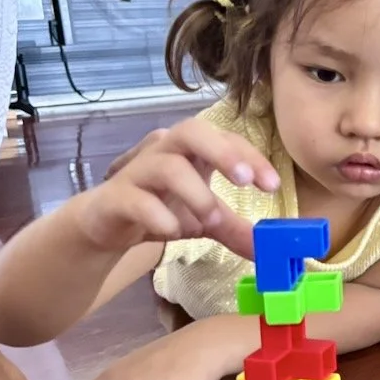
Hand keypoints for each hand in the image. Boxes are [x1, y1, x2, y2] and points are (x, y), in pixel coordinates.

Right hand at [74, 118, 278, 258]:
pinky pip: (136, 199)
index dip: (251, 157)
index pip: (226, 138)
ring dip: (195, 193)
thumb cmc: (162, 208)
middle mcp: (164, 151)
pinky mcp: (115, 197)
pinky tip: (172, 230)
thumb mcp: (206, 219)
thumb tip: (270, 248)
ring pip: (166, 166)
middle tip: (244, 180)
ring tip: (211, 217)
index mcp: (193, 150)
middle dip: (222, 152)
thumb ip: (236, 227)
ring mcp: (137, 171)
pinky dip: (158, 215)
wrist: (107, 224)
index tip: (272, 185)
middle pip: (191, 131)